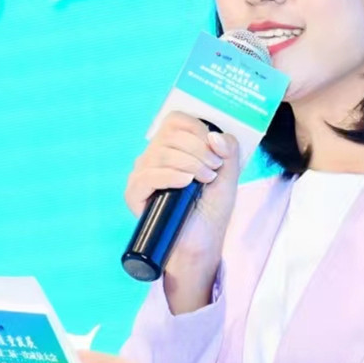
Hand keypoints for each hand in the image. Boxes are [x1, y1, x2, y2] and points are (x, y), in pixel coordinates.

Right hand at [125, 111, 240, 262]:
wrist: (202, 242)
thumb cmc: (211, 209)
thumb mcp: (228, 174)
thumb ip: (229, 149)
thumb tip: (214, 135)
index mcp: (172, 147)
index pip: (176, 120)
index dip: (198, 130)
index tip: (215, 151)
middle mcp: (153, 157)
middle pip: (170, 135)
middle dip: (199, 150)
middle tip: (213, 171)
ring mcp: (141, 175)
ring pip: (161, 153)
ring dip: (190, 163)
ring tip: (205, 180)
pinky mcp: (134, 194)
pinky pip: (147, 176)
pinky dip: (170, 176)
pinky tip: (186, 183)